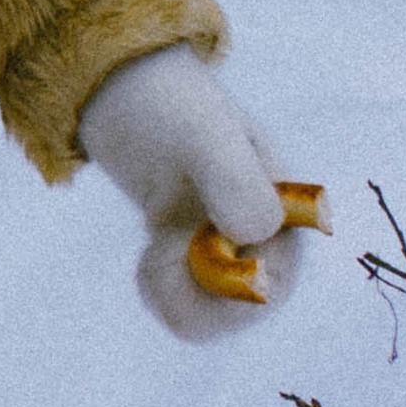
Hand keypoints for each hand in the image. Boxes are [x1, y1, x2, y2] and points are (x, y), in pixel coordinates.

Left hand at [79, 44, 320, 339]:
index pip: (274, 284)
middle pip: (241, 312)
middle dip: (194, 291)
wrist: (119, 88)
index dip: (229, 288)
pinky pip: (185, 308)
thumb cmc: (169, 103)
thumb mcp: (201, 132)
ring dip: (174, 293)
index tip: (183, 250)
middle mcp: (266, 237)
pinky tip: (148, 258)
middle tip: (158, 249)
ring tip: (152, 251)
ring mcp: (229, 250)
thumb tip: (253, 238)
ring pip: (211, 318)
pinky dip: (161, 292)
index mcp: (287, 209)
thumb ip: (234, 180)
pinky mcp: (194, 258)